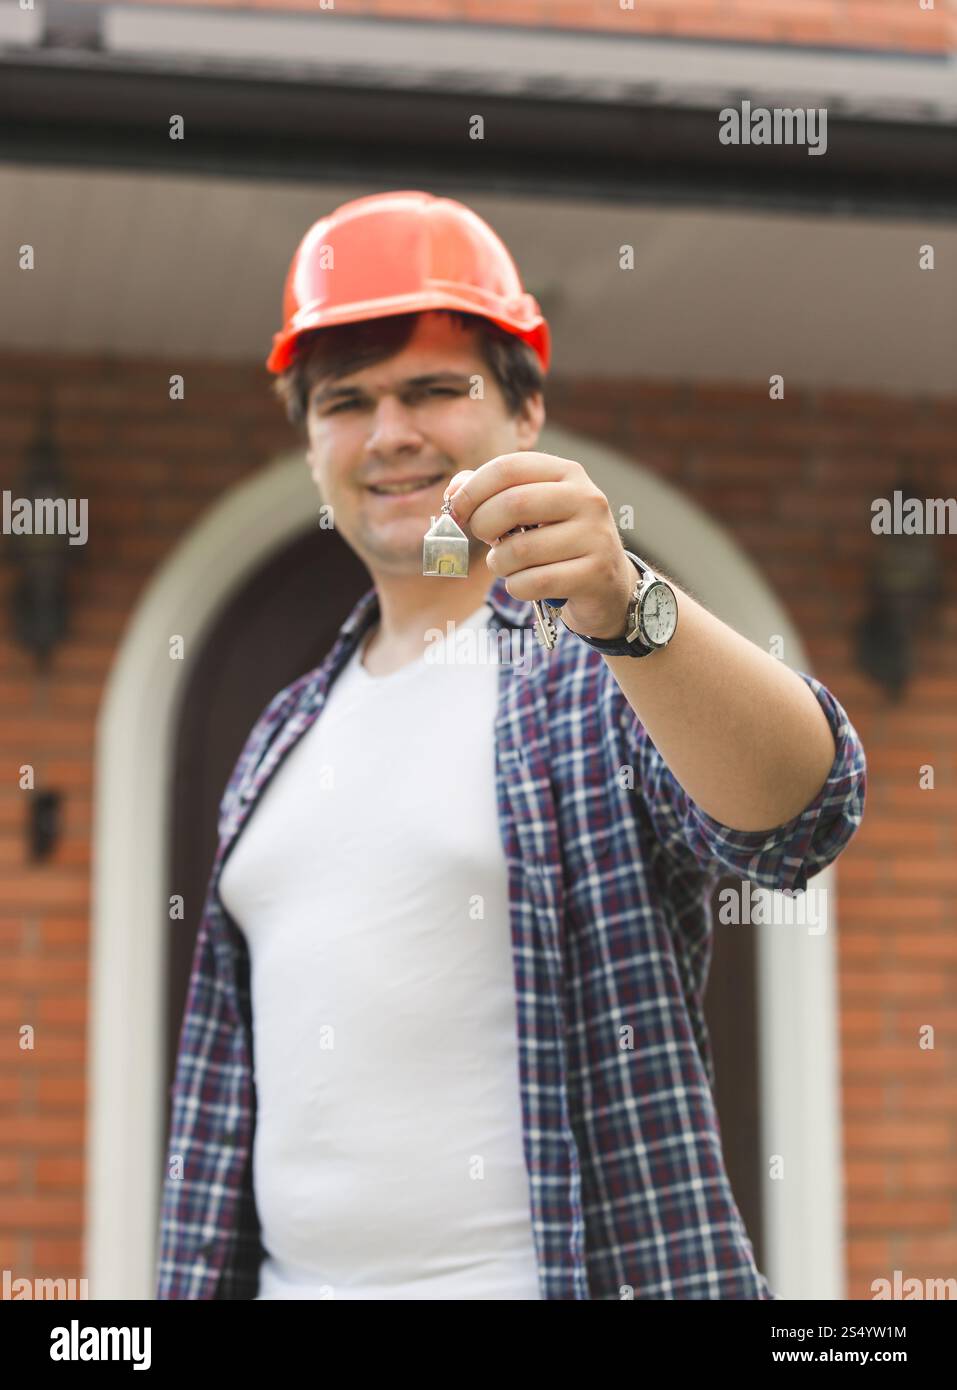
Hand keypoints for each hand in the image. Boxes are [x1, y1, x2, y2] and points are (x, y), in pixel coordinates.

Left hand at [445, 452, 635, 639]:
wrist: (607, 584)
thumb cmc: (557, 542)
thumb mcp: (530, 510)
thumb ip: (490, 493)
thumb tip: (454, 491)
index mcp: (567, 473)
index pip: (509, 467)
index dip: (472, 489)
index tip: (455, 510)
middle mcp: (587, 498)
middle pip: (513, 503)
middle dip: (483, 525)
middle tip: (484, 538)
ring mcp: (595, 536)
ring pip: (520, 550)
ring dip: (500, 563)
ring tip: (509, 564)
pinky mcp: (594, 574)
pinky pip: (533, 582)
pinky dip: (516, 587)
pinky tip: (525, 584)